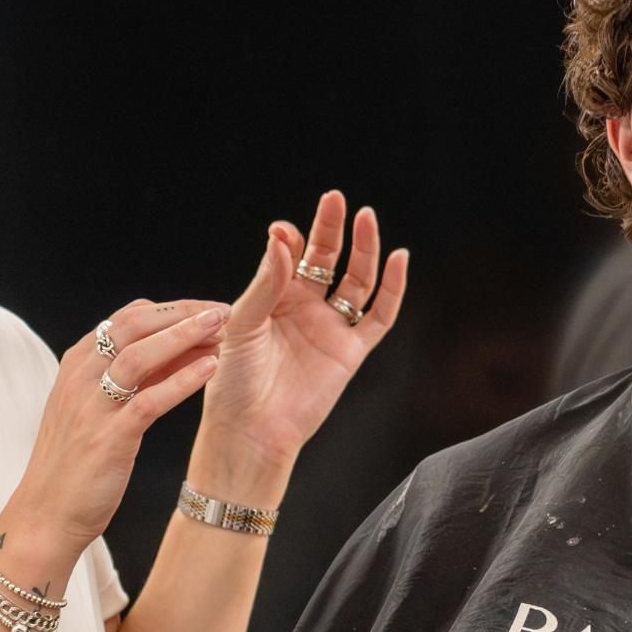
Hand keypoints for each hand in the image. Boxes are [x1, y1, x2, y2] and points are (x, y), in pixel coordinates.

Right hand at [11, 299, 229, 555]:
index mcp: (77, 365)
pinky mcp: (107, 439)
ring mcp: (91, 407)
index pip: (126, 318)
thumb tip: (179, 347)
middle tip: (221, 310)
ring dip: (184, 335)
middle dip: (181, 312)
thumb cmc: (76, 462)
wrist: (44, 516)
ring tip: (221, 327)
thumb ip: (132, 377)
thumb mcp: (97, 408)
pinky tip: (210, 368)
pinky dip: (182, 380)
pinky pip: (148, 400)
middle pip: (133, 326)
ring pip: (139, 355)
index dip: (170, 309)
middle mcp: (81, 378)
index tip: (205, 309)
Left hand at [198, 190, 410, 480]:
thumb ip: (266, 282)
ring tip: (366, 217)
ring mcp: (330, 328)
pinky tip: (399, 259)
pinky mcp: (350, 352)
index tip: (284, 230)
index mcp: (273, 299)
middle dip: (332, 229)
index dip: (291, 238)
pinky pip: (379, 317)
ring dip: (364, 249)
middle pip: (327, 259)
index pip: (290, 255)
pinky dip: (393, 289)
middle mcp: (304, 309)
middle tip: (336, 199)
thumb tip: (283, 238)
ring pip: (356, 280)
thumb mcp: (241, 323)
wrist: (250, 431)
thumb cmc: (232, 382)